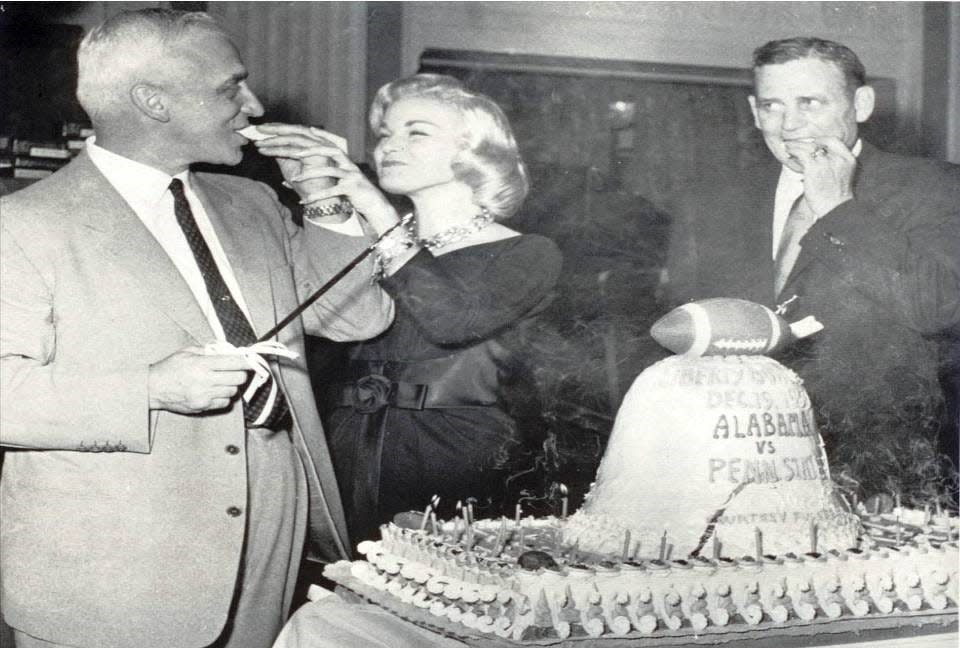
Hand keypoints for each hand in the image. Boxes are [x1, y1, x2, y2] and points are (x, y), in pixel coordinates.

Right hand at [148, 346, 250, 413]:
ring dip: (232, 385)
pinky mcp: (202, 407)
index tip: (250, 360)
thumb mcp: (186, 351)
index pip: (234, 363)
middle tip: (236, 370)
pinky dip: (224, 396)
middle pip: (239, 378)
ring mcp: (204, 396)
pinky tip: (216, 391)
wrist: (153, 389)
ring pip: (233, 391)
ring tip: (222, 380)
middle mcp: (205, 381)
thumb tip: (229, 351)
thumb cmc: (169, 368)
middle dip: (240, 373)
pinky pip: (224, 402)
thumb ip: (208, 350)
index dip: (246, 361)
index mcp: (202, 364)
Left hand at [262, 126, 400, 234]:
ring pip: (328, 167)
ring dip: (310, 172)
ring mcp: (348, 171)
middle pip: (313, 145)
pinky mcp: (352, 186)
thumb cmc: (345, 187)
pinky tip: (303, 201)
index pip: (305, 135)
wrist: (370, 201)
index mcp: (331, 150)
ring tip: (294, 177)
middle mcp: (340, 157)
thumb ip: (306, 165)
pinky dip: (318, 196)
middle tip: (265, 142)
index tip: (264, 129)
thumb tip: (283, 161)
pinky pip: (333, 191)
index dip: (284, 130)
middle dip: (288, 143)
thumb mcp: (324, 174)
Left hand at [784, 137, 855, 216]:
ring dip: (795, 146)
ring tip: (787, 147)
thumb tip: (830, 153)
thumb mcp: (843, 175)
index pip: (833, 140)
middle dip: (804, 142)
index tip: (811, 142)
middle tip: (794, 143)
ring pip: (808, 146)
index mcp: (848, 158)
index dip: (820, 139)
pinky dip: (792, 152)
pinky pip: (800, 154)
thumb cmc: (835, 196)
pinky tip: (788, 154)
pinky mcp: (813, 167)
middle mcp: (838, 157)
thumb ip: (838, 163)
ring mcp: (826, 161)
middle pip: (819, 141)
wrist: (833, 208)